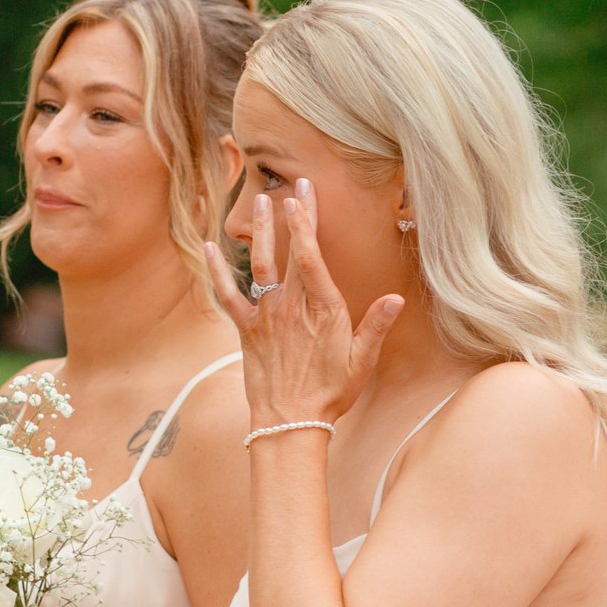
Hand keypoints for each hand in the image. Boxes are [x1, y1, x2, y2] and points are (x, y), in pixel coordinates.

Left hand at [204, 179, 402, 427]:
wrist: (290, 422)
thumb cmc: (331, 393)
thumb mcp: (362, 361)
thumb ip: (376, 326)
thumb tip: (396, 299)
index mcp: (323, 310)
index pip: (312, 258)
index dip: (306, 224)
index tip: (303, 195)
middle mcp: (292, 307)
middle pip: (289, 253)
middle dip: (291, 216)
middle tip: (292, 184)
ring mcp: (266, 317)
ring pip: (260, 266)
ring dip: (261, 232)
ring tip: (262, 202)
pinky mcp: (247, 331)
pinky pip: (228, 295)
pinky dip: (217, 271)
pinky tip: (209, 248)